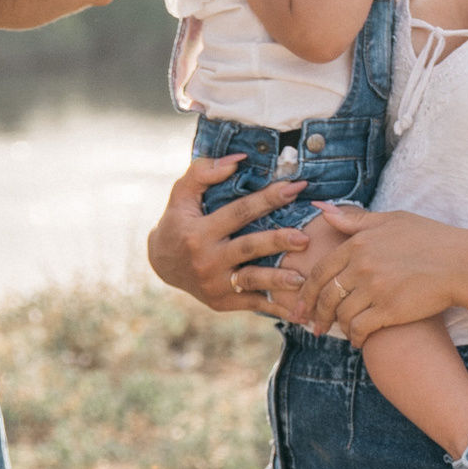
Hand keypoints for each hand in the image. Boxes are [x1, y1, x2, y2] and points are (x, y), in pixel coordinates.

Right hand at [146, 152, 312, 314]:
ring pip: (251, 281)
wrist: (162, 264)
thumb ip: (204, 172)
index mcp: (199, 232)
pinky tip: (299, 308)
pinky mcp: (222, 302)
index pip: (238, 212)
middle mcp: (206, 260)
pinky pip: (253, 304)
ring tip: (303, 279)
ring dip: (277, 280)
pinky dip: (276, 306)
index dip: (267, 199)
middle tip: (305, 237)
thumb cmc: (178, 221)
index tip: (295, 187)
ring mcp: (214, 284)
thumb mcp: (182, 194)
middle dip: (277, 242)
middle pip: (247, 248)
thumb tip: (238, 160)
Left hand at [273, 198, 467, 341]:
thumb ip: (354, 220)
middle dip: (314, 315)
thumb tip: (320, 210)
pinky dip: (355, 338)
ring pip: (341, 314)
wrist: (462, 263)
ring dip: (337, 327)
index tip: (300, 306)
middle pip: (325, 296)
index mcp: (358, 243)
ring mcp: (375, 288)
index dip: (305, 292)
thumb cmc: (430, 239)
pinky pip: (360, 329)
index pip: (319, 272)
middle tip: (311, 327)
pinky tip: (358, 341)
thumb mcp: (391, 220)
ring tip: (338, 332)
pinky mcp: (390, 310)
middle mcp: (362, 265)